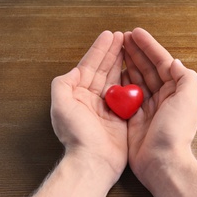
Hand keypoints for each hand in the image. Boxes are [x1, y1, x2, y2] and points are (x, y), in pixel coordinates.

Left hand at [51, 31, 126, 178]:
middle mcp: (92, 99)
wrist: (94, 160)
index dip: (99, 50)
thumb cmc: (77, 135)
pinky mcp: (121, 116)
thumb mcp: (61, 105)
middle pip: (103, 70)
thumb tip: (75, 70)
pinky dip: (131, 80)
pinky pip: (127, 94)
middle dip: (112, 52)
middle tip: (123, 36)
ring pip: (116, 79)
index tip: (109, 35)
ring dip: (122, 62)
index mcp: (78, 94)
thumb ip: (63, 84)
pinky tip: (136, 69)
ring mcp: (108, 107)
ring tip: (129, 47)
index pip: (89, 66)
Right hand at [123, 28, 196, 180]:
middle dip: (136, 52)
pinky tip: (114, 72)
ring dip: (128, 63)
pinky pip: (126, 96)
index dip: (150, 47)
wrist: (161, 161)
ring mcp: (147, 107)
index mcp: (176, 91)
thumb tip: (174, 62)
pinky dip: (120, 82)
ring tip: (117, 49)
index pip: (162, 63)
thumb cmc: (175, 132)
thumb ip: (185, 77)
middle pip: (147, 69)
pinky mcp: (133, 118)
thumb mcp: (187, 100)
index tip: (136, 33)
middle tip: (123, 37)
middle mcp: (162, 97)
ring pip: (136, 79)